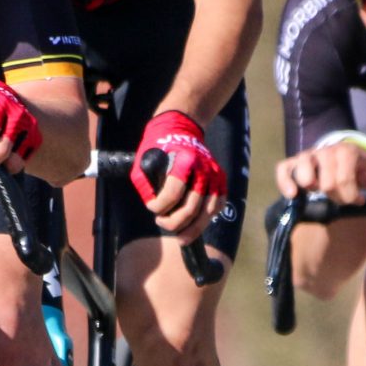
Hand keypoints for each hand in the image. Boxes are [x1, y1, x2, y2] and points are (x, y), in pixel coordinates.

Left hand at [132, 109, 223, 240]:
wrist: (182, 128)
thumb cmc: (160, 146)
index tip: (152, 209)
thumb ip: (144, 184)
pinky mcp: (221, 180)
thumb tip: (152, 206)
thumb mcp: (143, 160)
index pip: (173, 194)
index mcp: (183, 162)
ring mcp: (215, 175)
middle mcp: (203, 169)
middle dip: (174, 223)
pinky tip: (195, 224)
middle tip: (162, 223)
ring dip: (192, 229)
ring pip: (207, 212)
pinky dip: (207, 219)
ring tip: (180, 236)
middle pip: (191, 209)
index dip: (160, 208)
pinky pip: (218, 206)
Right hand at [275, 133, 365, 205]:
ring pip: (303, 172)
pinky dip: (285, 182)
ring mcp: (307, 156)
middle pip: (326, 183)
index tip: (357, 199)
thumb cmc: (358, 167)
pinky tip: (293, 195)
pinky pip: (283, 169)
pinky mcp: (293, 162)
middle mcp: (325, 151)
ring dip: (311, 187)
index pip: (344, 181)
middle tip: (340, 195)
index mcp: (346, 152)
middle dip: (336, 196)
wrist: (341, 154)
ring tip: (319, 190)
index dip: (351, 197)